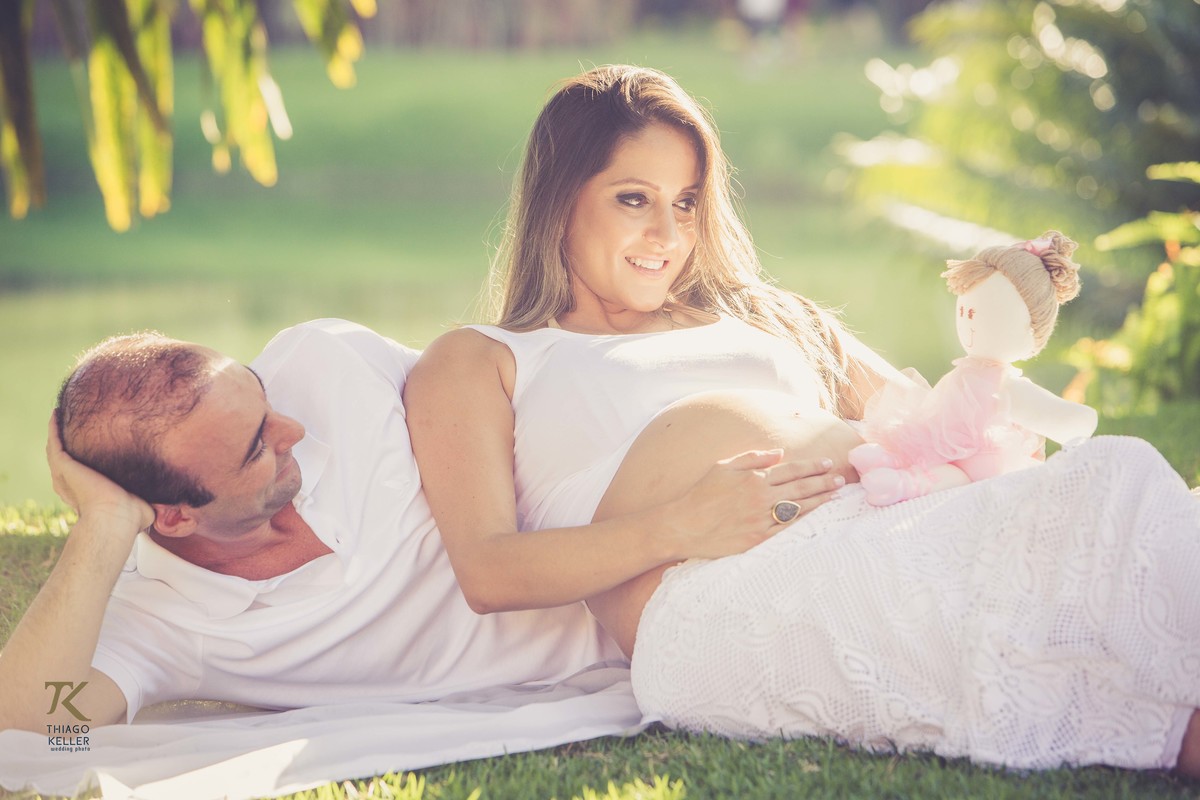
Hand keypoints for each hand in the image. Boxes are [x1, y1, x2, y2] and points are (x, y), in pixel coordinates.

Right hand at [47, 414, 153, 533]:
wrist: (116, 516)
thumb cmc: (132, 516)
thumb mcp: (141, 504)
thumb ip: (148, 498)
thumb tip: (168, 501)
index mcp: (87, 491)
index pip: (80, 471)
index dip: (81, 459)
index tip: (90, 443)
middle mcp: (71, 483)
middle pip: (64, 458)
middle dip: (65, 441)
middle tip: (69, 423)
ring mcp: (65, 473)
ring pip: (56, 448)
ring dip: (56, 432)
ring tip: (59, 414)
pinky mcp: (64, 465)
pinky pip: (55, 441)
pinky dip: (53, 427)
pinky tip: (56, 413)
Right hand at [664, 449, 843, 559]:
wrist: (682, 526)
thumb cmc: (700, 494)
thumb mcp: (723, 467)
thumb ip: (752, 458)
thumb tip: (779, 453)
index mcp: (753, 478)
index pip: (791, 469)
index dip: (812, 466)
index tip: (828, 463)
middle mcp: (760, 498)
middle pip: (800, 488)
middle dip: (823, 482)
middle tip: (841, 479)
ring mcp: (760, 520)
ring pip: (799, 509)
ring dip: (820, 501)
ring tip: (835, 495)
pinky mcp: (757, 540)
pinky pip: (786, 530)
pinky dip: (804, 522)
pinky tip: (816, 517)